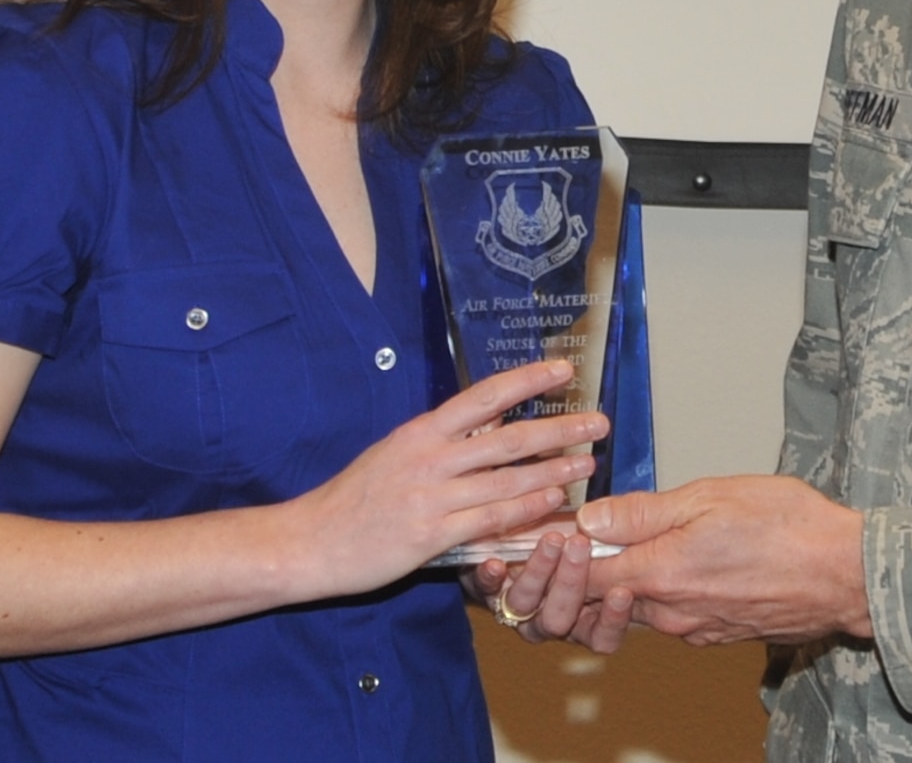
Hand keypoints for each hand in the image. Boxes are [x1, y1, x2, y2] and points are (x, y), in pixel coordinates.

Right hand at [286, 361, 606, 596]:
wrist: (312, 540)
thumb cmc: (356, 496)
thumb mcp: (396, 452)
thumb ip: (443, 438)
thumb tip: (492, 419)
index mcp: (422, 432)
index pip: (484, 396)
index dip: (526, 381)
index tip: (563, 370)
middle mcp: (430, 458)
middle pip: (508, 440)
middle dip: (559, 430)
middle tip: (599, 423)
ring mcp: (430, 497)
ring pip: (507, 482)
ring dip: (554, 472)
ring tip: (588, 464)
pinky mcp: (430, 536)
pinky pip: (489, 520)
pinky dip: (524, 510)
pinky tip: (552, 503)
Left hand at [467, 533, 634, 651]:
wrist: (515, 525)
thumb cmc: (574, 529)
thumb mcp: (604, 532)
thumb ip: (619, 538)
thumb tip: (627, 533)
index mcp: (584, 616)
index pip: (601, 635)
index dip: (612, 619)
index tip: (622, 591)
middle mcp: (550, 618)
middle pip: (560, 620)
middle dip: (572, 583)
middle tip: (581, 546)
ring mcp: (517, 607)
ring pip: (527, 604)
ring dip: (539, 572)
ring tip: (552, 539)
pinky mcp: (486, 588)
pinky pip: (485, 590)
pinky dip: (489, 577)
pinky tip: (495, 563)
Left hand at [577, 475, 869, 645]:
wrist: (847, 575)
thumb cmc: (789, 526)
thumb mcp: (711, 496)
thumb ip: (644, 512)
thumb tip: (590, 518)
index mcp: (661, 573)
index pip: (582, 573)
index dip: (555, 554)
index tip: (539, 535)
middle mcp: (670, 611)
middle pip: (601, 595)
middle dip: (581, 567)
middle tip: (571, 532)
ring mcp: (693, 628)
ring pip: (635, 605)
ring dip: (622, 578)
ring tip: (625, 539)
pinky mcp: (715, 634)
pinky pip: (669, 614)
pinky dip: (657, 591)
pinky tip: (675, 560)